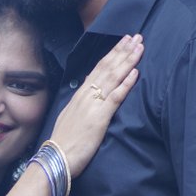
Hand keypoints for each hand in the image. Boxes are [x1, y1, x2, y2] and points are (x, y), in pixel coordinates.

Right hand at [49, 35, 142, 176]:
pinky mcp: (99, 118)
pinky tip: (135, 72)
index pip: (98, 68)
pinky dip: (126, 84)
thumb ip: (81, 106)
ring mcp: (93, 105)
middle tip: (136, 36)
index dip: (112, 54)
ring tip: (139, 47)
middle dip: (123, 51)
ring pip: (112, 77)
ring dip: (127, 60)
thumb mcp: (71, 118)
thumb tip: (89, 98)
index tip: (123, 42)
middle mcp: (86, 95)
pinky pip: (115, 97)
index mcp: (80, 95)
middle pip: (107, 67)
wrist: (56, 158)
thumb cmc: (64, 143)